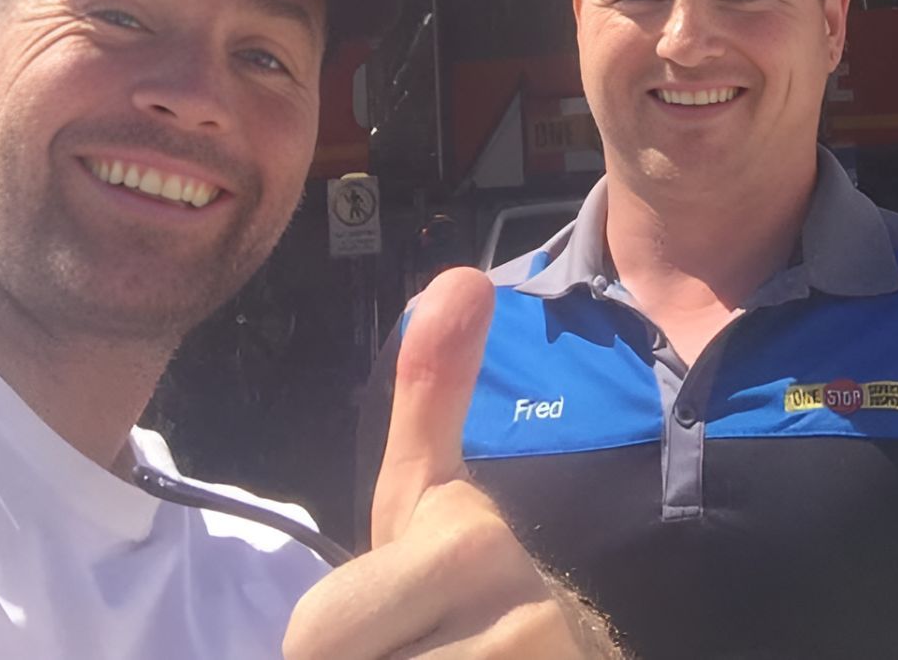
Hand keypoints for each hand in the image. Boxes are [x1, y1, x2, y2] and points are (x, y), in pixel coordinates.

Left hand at [284, 267, 621, 658]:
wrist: (586, 654)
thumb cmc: (481, 586)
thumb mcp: (438, 496)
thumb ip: (431, 396)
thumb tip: (456, 275)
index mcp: (465, 548)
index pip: (312, 635)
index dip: (337, 637)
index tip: (388, 623)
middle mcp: (512, 623)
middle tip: (409, 650)